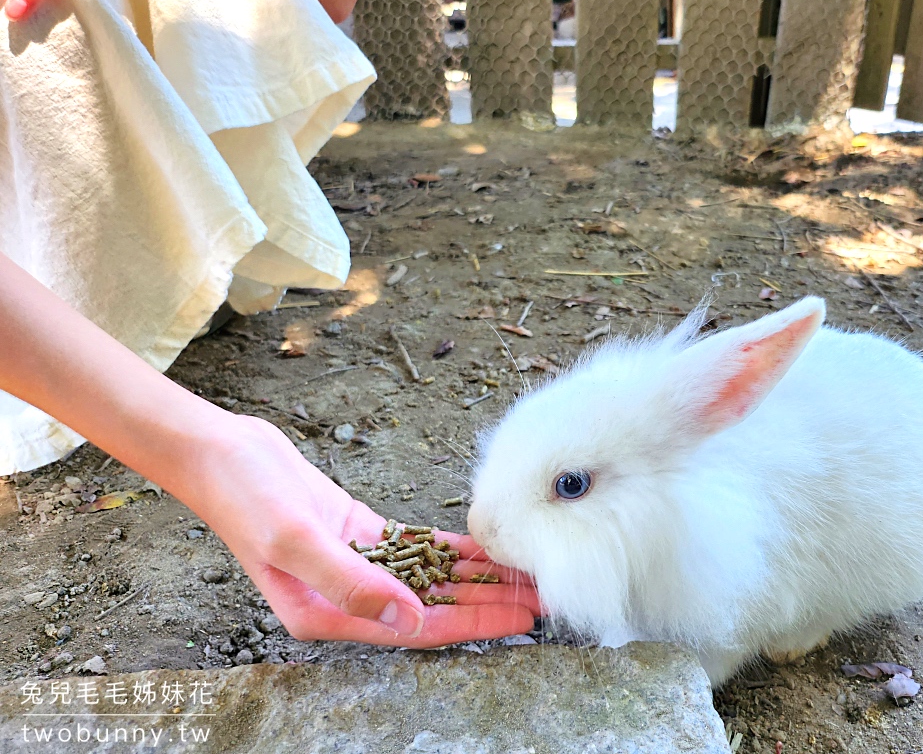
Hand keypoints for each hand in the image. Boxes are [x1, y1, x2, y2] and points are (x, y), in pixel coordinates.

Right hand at [176, 414, 539, 647]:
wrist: (222, 453)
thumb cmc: (245, 498)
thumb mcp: (296, 541)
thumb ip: (351, 583)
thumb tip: (409, 619)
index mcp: (326, 614)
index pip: (417, 629)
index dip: (473, 625)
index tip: (519, 621)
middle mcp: (345, 596)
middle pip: (432, 607)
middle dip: (486, 604)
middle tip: (539, 599)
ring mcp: (354, 564)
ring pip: (429, 577)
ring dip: (474, 577)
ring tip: (522, 575)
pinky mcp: (358, 533)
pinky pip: (415, 548)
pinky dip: (449, 548)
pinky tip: (484, 549)